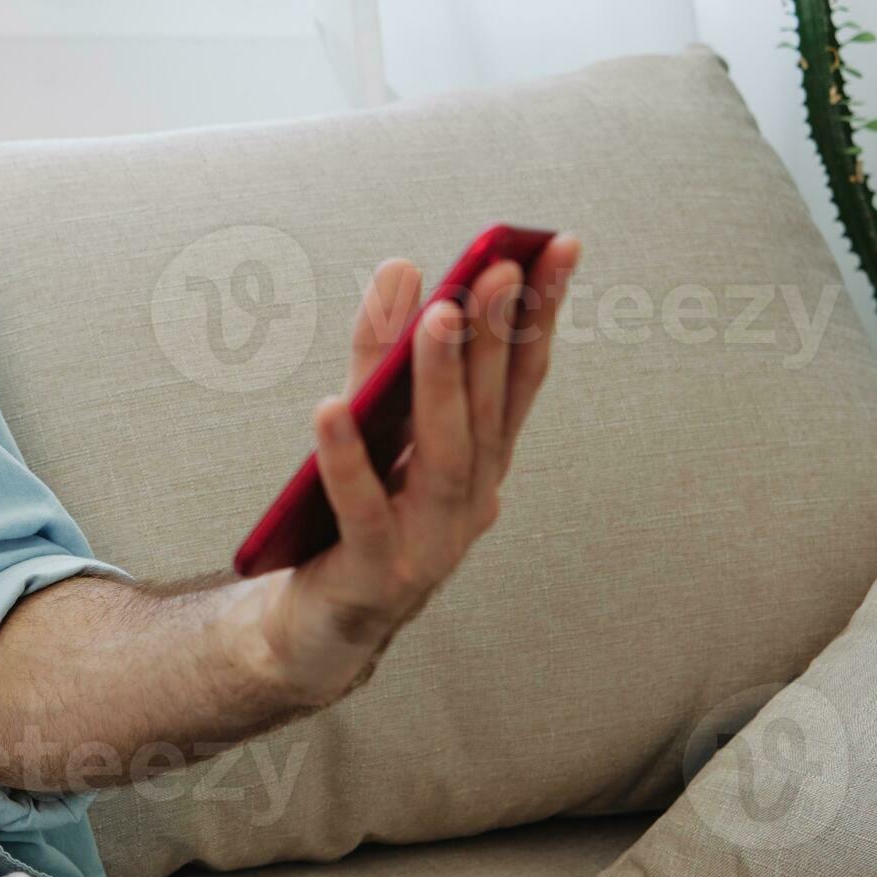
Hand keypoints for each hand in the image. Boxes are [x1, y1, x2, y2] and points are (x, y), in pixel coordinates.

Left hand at [250, 234, 579, 698]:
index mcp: (483, 461)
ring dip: (442, 382)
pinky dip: (347, 460)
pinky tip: (329, 408)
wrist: (319, 629)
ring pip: (443, 455)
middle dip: (497, 334)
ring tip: (435, 315)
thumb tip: (403, 267)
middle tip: (498, 266)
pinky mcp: (376, 576)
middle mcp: (472, 500)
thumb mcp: (369, 425)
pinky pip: (361, 511)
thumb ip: (382, 355)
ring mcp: (430, 543)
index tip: (558, 247)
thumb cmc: (351, 516)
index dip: (540, 314)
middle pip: (489, 410)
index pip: (520, 378)